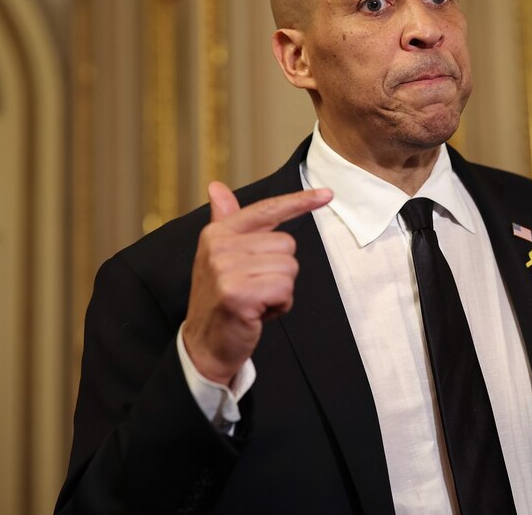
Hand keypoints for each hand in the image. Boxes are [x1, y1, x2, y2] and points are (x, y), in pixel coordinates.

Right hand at [183, 181, 332, 385]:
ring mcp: (226, 270)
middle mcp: (219, 247)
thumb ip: (226, 221)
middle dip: (280, 271)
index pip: (266, 210)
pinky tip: (258, 313)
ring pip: (289, 267)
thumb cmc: (221, 299)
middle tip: (254, 289)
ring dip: (281, 290)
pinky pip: (285, 289)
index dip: (299, 201)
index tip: (327, 194)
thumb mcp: (220, 256)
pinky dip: (280, 305)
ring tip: (255, 301)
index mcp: (217, 233)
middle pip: (287, 244)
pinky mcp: (237, 294)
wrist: (204, 345)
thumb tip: (217, 187)